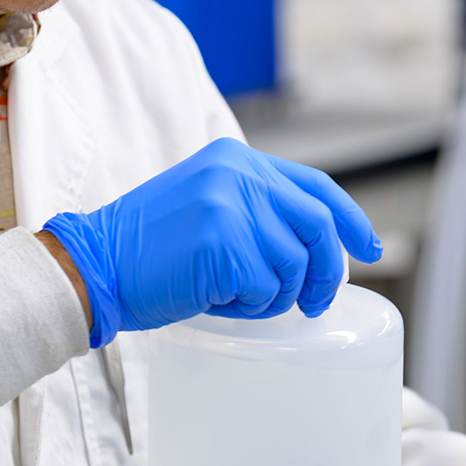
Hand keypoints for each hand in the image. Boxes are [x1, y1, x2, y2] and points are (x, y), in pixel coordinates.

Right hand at [44, 138, 381, 346]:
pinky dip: (249, 306)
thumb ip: (253, 207)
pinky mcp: (223, 244)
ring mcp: (231, 206)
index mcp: (236, 159)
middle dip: (326, 271)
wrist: (95, 263)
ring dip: (274, 295)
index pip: (315, 186)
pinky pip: (267, 289)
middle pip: (317, 226)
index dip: (350, 219)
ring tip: (234, 295)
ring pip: (294, 264)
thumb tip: (313, 244)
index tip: (370, 247)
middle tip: (316, 302)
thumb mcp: (206, 204)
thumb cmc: (148, 248)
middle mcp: (238, 173)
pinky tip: (216, 299)